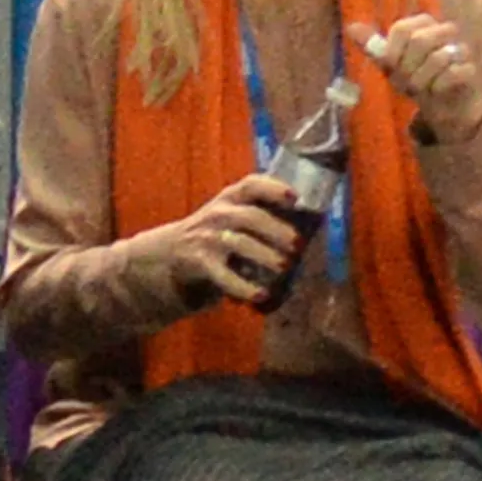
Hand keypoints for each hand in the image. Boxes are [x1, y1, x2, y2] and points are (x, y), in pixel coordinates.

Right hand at [146, 173, 306, 306]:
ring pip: (239, 244)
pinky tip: (261, 295)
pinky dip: (244, 287)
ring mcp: (206, 238)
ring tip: (285, 267)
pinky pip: (224, 276)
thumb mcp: (232, 217)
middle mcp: (217, 215)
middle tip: (298, 245)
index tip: (295, 198)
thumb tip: (311, 230)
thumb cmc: (216, 235)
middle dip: (277, 230)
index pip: (251, 185)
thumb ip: (261, 216)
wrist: (169, 256)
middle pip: (250, 217)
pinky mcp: (198, 263)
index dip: (274, 189)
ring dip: (265, 255)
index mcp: (230, 199)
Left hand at [360, 10, 481, 145]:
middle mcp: (444, 31)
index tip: (391, 67)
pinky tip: (437, 91)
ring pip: (438, 57)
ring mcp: (461, 49)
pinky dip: (439, 86)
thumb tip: (351, 27)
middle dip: (407, 67)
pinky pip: (454, 73)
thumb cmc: (414, 78)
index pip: (402, 28)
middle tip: (406, 82)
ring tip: (421, 88)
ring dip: (421, 80)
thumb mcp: (389, 63)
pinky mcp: (470, 69)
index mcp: (423, 25)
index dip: (393, 51)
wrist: (439, 104)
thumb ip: (373, 45)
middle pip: (421, 40)